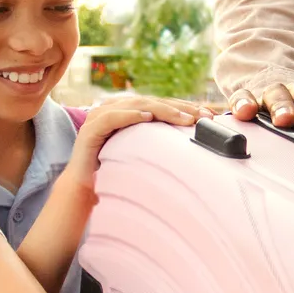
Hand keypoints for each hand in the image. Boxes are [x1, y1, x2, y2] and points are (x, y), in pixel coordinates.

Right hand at [67, 94, 214, 183]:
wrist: (84, 190)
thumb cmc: (115, 173)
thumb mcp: (143, 155)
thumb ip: (160, 144)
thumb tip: (193, 145)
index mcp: (127, 113)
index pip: (161, 105)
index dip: (184, 107)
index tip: (208, 115)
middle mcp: (114, 109)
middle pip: (153, 102)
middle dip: (180, 108)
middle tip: (203, 116)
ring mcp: (100, 117)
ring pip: (136, 105)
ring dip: (162, 109)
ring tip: (183, 118)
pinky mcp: (90, 129)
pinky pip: (112, 117)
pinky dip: (130, 115)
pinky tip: (147, 117)